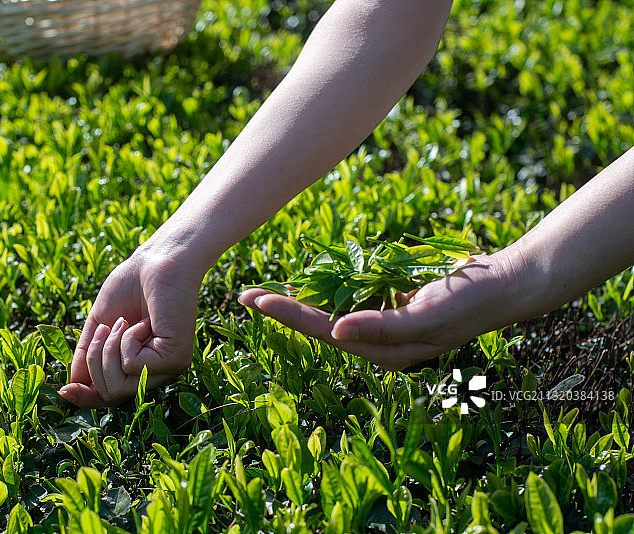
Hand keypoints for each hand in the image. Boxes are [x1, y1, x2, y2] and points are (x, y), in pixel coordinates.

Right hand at [58, 248, 201, 406]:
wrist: (156, 262)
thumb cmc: (131, 286)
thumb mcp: (100, 324)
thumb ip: (87, 355)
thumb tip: (70, 386)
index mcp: (140, 366)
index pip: (111, 396)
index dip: (86, 398)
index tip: (63, 391)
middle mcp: (156, 373)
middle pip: (109, 394)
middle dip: (94, 360)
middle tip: (107, 327)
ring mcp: (168, 369)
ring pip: (117, 385)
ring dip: (108, 348)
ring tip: (124, 322)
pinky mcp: (176, 360)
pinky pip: (130, 365)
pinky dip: (127, 340)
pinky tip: (144, 322)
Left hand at [238, 255, 519, 369]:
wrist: (500, 287)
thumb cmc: (466, 302)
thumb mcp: (426, 316)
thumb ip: (381, 326)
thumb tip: (335, 331)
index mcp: (382, 350)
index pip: (323, 331)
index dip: (288, 315)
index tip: (256, 299)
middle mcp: (377, 344)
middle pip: (318, 326)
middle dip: (282, 310)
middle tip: (245, 295)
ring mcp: (382, 328)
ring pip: (328, 316)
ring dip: (298, 303)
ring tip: (264, 293)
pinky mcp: (389, 311)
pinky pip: (348, 304)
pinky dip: (323, 294)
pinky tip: (306, 286)